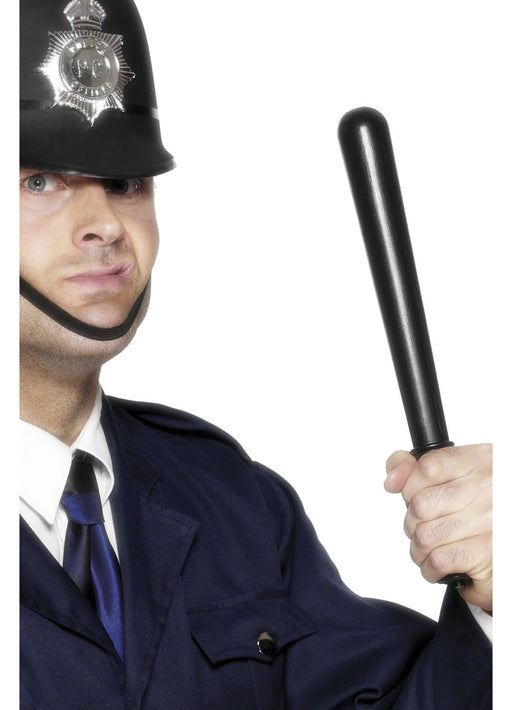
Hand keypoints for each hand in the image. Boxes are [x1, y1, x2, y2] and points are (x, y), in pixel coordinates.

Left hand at [384, 444, 491, 611]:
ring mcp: (489, 522)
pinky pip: (438, 560)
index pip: (427, 467)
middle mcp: (487, 489)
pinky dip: (431, 568)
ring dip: (419, 548)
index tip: (413, 497)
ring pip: (425, 536)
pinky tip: (439, 565)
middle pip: (421, 505)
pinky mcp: (486, 555)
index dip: (410, 487)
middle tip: (423, 527)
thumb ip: (415, 468)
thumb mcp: (454, 475)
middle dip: (413, 521)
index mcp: (479, 462)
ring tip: (430, 548)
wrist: (508, 542)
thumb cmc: (481, 508)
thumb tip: (392, 480)